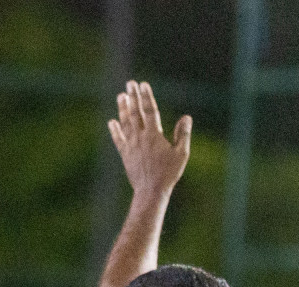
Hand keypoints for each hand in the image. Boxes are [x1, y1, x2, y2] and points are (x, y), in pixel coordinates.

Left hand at [108, 81, 191, 196]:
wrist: (150, 191)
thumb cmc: (168, 173)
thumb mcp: (181, 154)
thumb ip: (182, 134)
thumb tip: (187, 117)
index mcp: (154, 135)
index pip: (150, 110)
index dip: (146, 96)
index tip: (143, 84)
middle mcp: (140, 137)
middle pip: (135, 112)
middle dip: (133, 96)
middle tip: (130, 83)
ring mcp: (131, 145)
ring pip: (125, 122)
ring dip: (122, 108)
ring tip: (120, 96)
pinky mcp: (125, 155)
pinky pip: (118, 139)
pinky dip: (114, 130)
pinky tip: (112, 121)